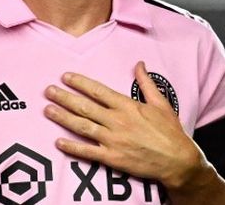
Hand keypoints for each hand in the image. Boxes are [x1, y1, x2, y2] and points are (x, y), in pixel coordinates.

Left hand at [43, 61, 207, 189]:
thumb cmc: (170, 131)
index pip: (99, 91)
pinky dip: (72, 147)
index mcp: (128, 106)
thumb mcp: (161, 102)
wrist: (176, 159)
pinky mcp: (112, 158)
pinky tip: (58, 142)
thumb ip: (146, 82)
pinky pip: (87, 152)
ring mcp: (113, 140)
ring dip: (63, 118)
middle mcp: (117, 121)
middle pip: (85, 107)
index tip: (66, 77)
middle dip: (65, 98)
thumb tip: (139, 63)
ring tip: (48, 110)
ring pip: (82, 126)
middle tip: (48, 90)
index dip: (80, 83)